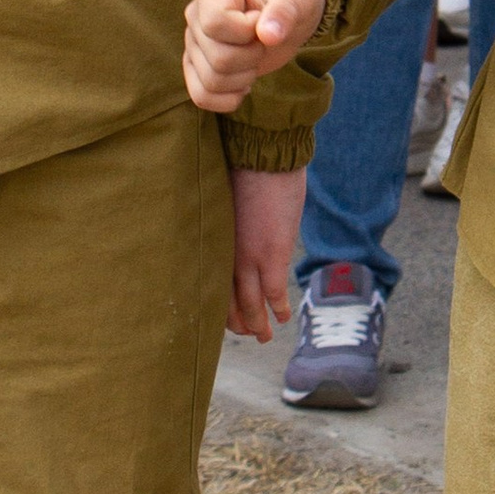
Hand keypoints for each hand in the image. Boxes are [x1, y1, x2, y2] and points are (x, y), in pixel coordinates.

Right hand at [183, 0, 325, 110]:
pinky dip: (228, 99)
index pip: (215, 23)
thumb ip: (285, 11)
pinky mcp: (195, 67)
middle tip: (262, 43)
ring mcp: (192, 42)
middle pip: (217, 57)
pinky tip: (244, 84)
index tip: (261, 21)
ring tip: (254, 59)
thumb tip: (268, 35)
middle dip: (251, 58)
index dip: (246, 32)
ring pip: (211, 81)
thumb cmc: (290, 1)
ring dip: (244, 79)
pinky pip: (201, 97)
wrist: (285, 18)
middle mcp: (194, 14)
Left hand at [226, 165, 304, 339]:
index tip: (225, 316)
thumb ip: (225, 222)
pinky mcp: (272, 255)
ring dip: (257, 324)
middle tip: (246, 333)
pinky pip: (273, 294)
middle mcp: (226, 255)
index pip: (211, 284)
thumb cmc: (243, 168)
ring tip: (264, 337)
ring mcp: (249, 258)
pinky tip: (282, 317)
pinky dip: (277, 309)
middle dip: (238, 322)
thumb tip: (229, 225)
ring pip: (250, 304)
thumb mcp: (224, 199)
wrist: (263, 156)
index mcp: (213, 241)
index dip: (218, 305)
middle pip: (228, 301)